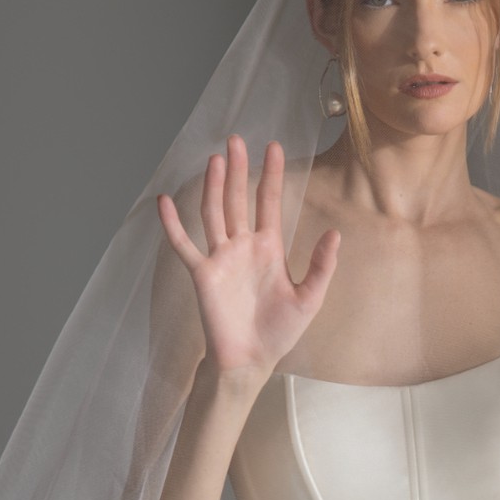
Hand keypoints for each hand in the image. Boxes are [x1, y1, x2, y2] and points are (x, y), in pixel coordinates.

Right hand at [156, 136, 339, 385]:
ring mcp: (221, 258)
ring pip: (214, 213)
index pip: (269, 202)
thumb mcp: (309, 298)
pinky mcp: (203, 274)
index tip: (274, 146)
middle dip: (239, 170)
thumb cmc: (279, 332)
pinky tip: (164, 202)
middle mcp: (243, 246)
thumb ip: (321, 266)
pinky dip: (173, 225)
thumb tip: (335, 233)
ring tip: (215, 160)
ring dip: (213, 187)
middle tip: (236, 139)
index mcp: (269, 248)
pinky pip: (184, 245)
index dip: (271, 174)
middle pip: (239, 199)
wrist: (251, 360)